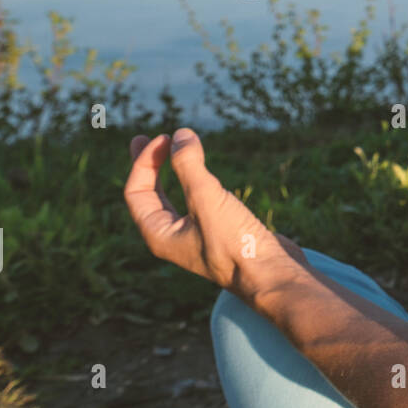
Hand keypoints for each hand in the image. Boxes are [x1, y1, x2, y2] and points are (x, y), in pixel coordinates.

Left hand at [124, 128, 307, 302]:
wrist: (270, 273)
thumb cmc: (235, 242)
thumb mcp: (206, 199)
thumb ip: (189, 165)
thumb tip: (181, 134)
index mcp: (159, 234)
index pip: (137, 191)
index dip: (145, 161)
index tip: (164, 137)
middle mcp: (172, 236)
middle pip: (150, 195)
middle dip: (149, 165)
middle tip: (148, 138)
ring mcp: (195, 236)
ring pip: (174, 197)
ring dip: (173, 172)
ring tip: (176, 150)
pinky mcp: (218, 232)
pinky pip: (197, 202)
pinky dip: (195, 182)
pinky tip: (206, 175)